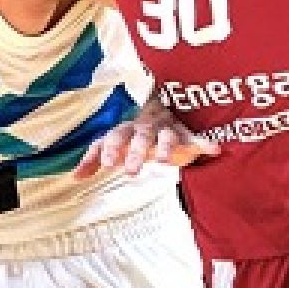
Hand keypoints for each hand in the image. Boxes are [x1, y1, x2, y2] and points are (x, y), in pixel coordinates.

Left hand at [74, 92, 219, 178]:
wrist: (163, 110)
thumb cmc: (135, 135)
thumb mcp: (115, 145)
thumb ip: (94, 158)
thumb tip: (75, 177)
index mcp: (127, 130)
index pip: (115, 136)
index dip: (111, 149)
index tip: (108, 164)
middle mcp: (146, 126)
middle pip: (140, 137)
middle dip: (135, 153)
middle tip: (130, 172)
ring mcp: (166, 128)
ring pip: (165, 136)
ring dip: (164, 148)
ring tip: (163, 161)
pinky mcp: (186, 133)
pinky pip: (195, 138)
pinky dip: (204, 143)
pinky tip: (213, 149)